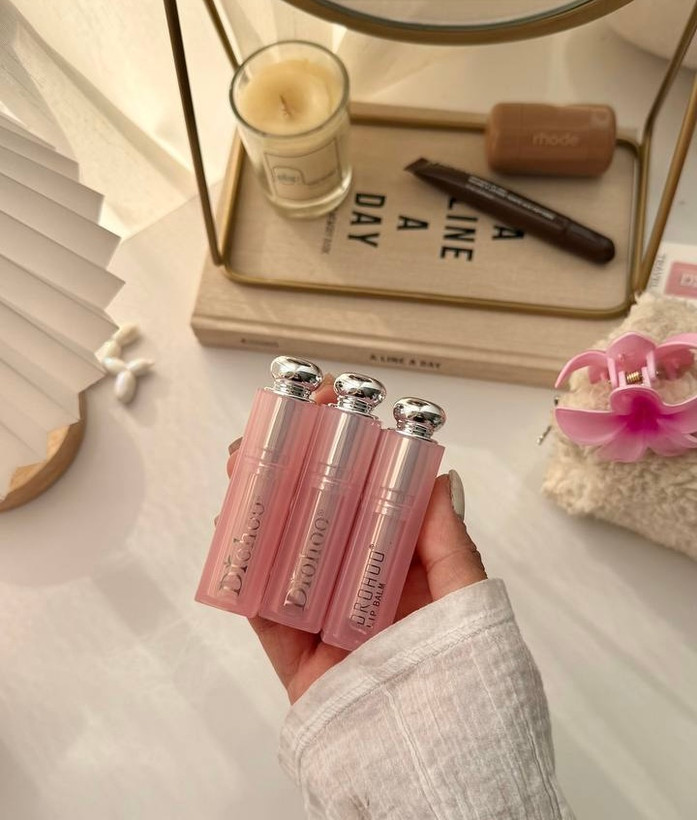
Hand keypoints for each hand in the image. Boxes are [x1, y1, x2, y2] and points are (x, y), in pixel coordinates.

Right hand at [223, 376, 485, 703]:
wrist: (433, 769)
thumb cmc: (464, 683)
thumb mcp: (467, 603)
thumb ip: (449, 545)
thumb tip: (441, 477)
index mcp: (405, 567)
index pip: (374, 495)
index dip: (355, 450)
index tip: (340, 408)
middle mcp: (359, 583)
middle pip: (322, 514)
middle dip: (300, 464)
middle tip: (282, 422)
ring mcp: (321, 614)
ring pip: (283, 548)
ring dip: (262, 502)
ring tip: (248, 460)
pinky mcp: (292, 653)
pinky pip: (258, 606)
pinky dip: (239, 569)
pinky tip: (229, 527)